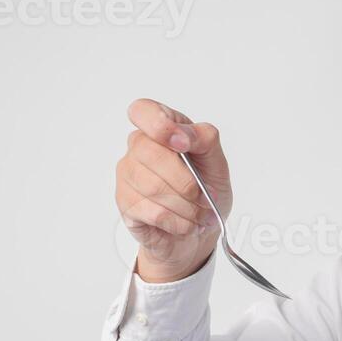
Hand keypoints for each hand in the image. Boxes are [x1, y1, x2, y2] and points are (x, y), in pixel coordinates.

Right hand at [115, 98, 231, 282]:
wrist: (198, 229)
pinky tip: (186, 224)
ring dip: (188, 207)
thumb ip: (204, 138)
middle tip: (208, 199)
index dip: (160, 125)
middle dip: (189, 183)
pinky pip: (153, 212)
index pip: (143, 111)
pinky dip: (179, 222)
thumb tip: (183, 134)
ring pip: (154, 187)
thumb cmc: (206, 189)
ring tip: (201, 215)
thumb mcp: (216, 161)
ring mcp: (127, 174)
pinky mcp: (125, 203)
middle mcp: (138, 147)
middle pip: (153, 155)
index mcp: (161, 128)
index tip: (183, 145)